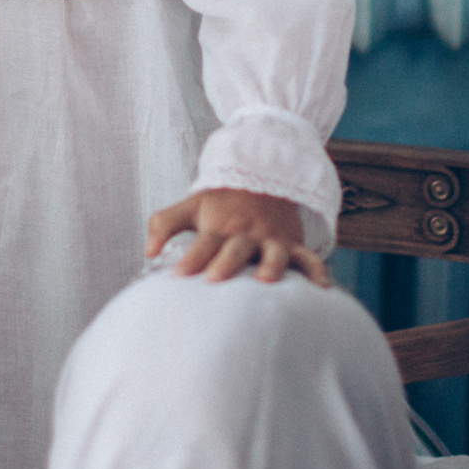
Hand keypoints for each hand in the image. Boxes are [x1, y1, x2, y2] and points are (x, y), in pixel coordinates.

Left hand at [146, 188, 331, 284]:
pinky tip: (321, 289)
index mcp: (219, 226)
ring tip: (267, 280)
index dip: (190, 258)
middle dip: (226, 262)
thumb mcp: (191, 206)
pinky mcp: (292, 245)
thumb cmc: (221, 202)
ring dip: (271, 264)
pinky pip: (309, 258)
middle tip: (214, 277)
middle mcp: (246, 233)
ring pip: (275, 252)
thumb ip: (164, 225)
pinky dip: (317, 271)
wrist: (263, 179)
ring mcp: (271, 239)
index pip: (202, 243)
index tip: (177, 275)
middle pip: (236, 248)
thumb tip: (147, 252)